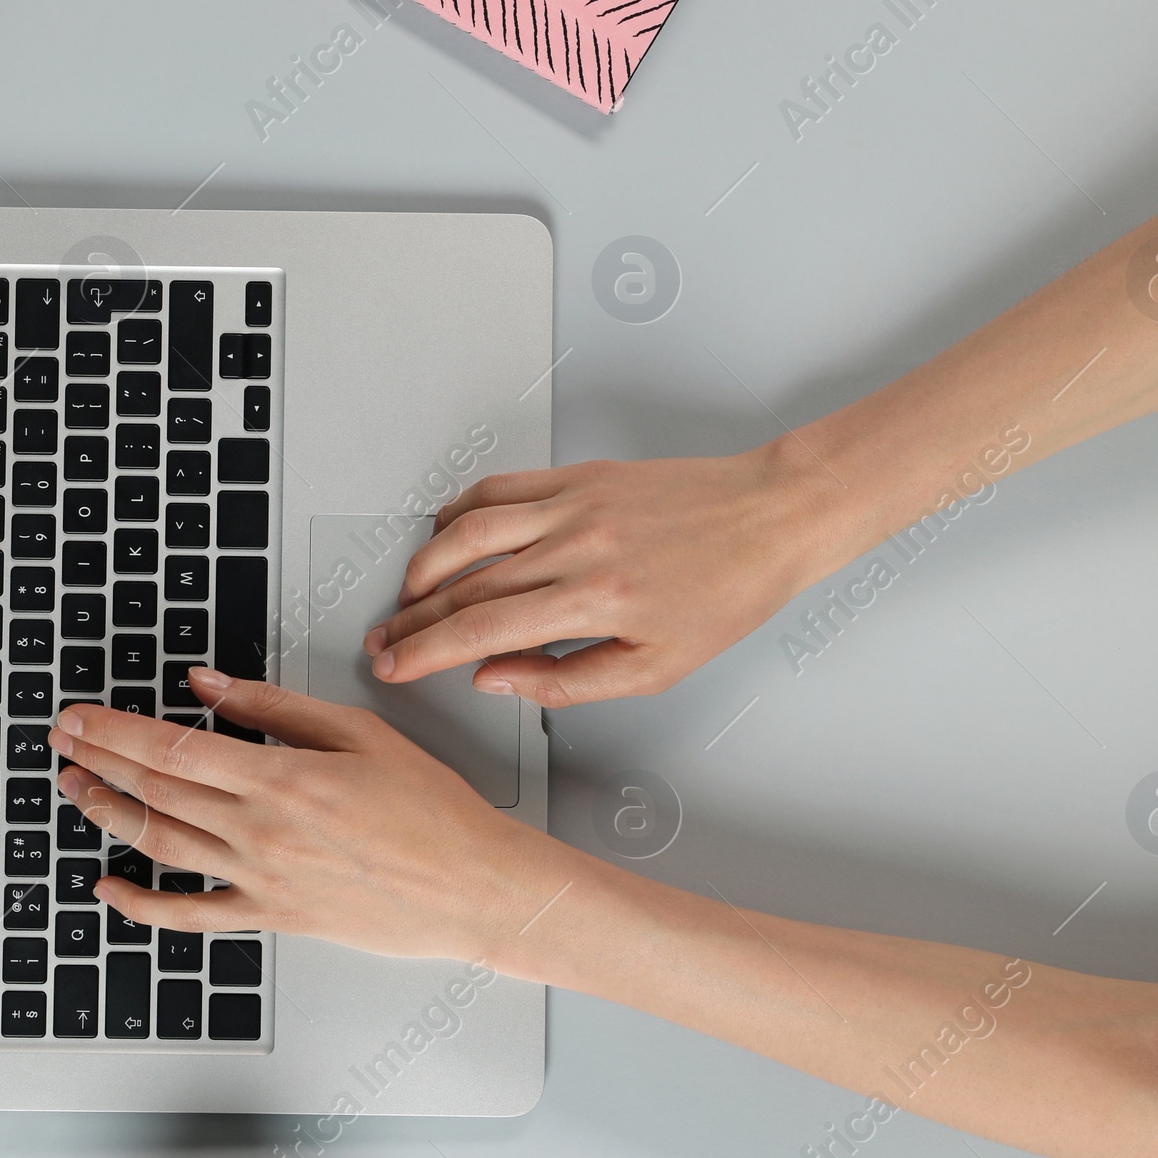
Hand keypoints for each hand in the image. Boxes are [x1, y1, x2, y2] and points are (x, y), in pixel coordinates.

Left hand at [48, 670, 571, 961]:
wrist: (471, 885)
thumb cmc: (431, 809)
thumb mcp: (358, 732)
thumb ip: (273, 706)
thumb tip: (206, 685)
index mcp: (281, 777)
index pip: (171, 747)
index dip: (113, 730)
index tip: (80, 716)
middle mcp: (260, 831)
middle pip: (154, 791)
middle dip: (97, 761)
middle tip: (62, 741)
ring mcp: (260, 879)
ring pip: (160, 843)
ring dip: (107, 814)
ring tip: (75, 789)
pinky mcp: (271, 917)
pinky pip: (189, 915)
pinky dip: (141, 904)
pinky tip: (108, 887)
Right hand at [363, 446, 825, 704]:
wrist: (771, 517)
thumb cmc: (726, 593)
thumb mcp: (655, 669)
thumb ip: (566, 682)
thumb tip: (497, 680)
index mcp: (595, 601)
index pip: (481, 629)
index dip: (425, 652)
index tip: (394, 666)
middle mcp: (575, 546)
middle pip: (464, 585)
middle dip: (413, 620)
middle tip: (386, 642)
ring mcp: (572, 503)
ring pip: (467, 531)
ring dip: (423, 566)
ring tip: (405, 596)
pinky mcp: (579, 475)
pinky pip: (499, 489)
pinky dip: (460, 511)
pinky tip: (446, 533)